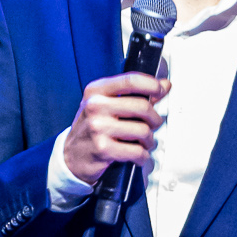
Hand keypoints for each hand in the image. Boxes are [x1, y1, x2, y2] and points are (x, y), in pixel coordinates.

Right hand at [63, 72, 170, 186]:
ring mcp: (98, 128)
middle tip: (154, 125)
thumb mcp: (107, 106)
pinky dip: (143, 156)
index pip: (130, 81)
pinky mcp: (103, 148)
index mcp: (97, 91)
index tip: (161, 89)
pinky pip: (137, 151)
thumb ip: (135, 95)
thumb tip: (164, 85)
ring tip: (144, 143)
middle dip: (155, 119)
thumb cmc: (92, 129)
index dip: (151, 84)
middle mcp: (96, 106)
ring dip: (149, 140)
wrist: (72, 156)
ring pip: (143, 130)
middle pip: (142, 106)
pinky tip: (138, 155)